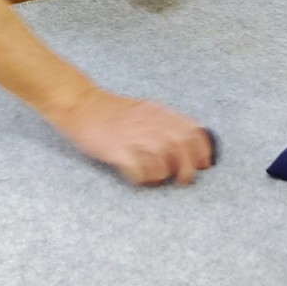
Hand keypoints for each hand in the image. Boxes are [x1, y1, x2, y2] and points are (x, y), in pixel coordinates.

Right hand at [48, 88, 212, 184]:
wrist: (82, 105)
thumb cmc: (115, 112)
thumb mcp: (147, 110)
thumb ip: (167, 123)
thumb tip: (191, 138)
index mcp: (160, 113)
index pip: (193, 131)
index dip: (203, 150)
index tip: (204, 164)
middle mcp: (151, 124)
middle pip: (181, 148)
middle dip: (187, 168)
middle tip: (183, 180)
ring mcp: (134, 137)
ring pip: (163, 161)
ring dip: (164, 174)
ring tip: (157, 178)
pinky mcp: (117, 150)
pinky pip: (138, 170)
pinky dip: (142, 178)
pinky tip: (137, 177)